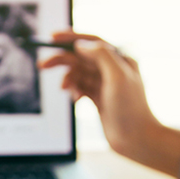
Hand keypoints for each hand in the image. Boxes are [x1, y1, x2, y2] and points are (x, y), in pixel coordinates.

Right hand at [38, 30, 179, 175]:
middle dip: (62, 59)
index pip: (92, 41)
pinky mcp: (99, 98)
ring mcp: (105, 84)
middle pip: (81, 57)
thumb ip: (101, 56)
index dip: (71, 38)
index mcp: (120, 58)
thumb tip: (81, 45)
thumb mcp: (118, 77)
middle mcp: (113, 69)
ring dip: (68, 78)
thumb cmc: (131, 110)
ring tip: (64, 89)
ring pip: (79, 73)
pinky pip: (80, 87)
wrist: (137, 139)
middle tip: (42, 65)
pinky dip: (74, 90)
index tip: (52, 38)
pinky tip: (75, 99)